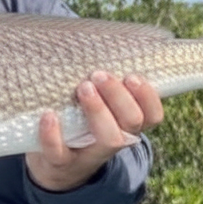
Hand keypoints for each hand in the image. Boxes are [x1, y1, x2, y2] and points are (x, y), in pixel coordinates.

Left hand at [25, 72, 162, 192]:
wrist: (55, 166)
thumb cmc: (79, 122)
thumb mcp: (97, 104)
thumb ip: (104, 82)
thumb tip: (98, 37)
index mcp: (127, 124)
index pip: (153, 115)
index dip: (148, 96)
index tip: (132, 76)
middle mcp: (115, 140)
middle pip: (133, 122)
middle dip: (119, 96)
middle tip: (98, 74)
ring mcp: (90, 153)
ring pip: (109, 140)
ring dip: (99, 111)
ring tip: (83, 87)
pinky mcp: (61, 162)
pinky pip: (60, 153)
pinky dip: (53, 134)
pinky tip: (49, 114)